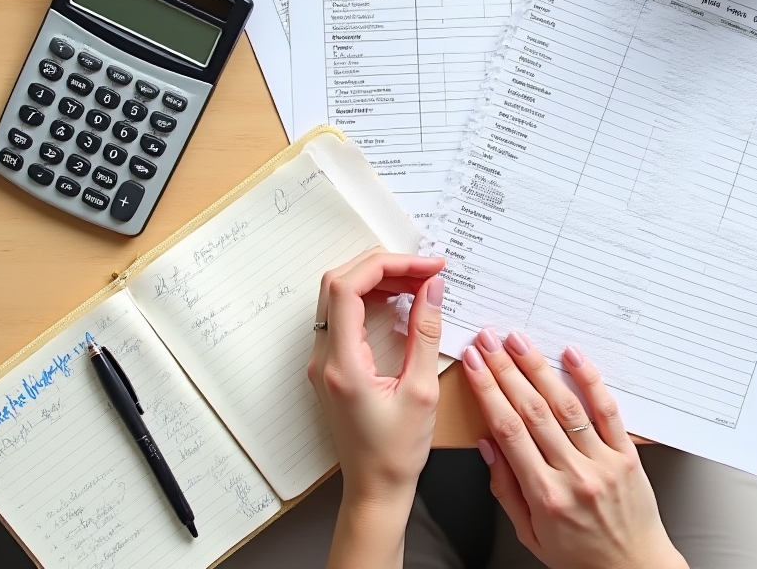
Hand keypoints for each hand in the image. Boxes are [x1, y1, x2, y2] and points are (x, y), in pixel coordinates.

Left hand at [308, 250, 445, 568]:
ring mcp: (323, 359)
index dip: (387, 266)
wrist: (375, 491)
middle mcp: (324, 357)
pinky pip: (343, 313)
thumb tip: (433, 288)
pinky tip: (400, 300)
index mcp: (342, 364)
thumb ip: (426, 333)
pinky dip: (370, 296)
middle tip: (425, 270)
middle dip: (384, 266)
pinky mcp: (332, 363)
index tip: (426, 266)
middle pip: (339, 283)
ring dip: (377, 279)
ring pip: (339, 295)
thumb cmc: (397, 454)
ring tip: (418, 281)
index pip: (348, 288)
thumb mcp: (422, 392)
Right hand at [463, 330, 687, 568]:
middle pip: (532, 411)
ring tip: (518, 340)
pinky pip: (607, 410)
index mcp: (545, 496)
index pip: (508, 430)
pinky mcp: (627, 455)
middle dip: (505, 370)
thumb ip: (506, 488)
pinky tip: (571, 356)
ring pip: (565, 405)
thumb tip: (487, 444)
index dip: (487, 391)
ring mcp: (602, 462)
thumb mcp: (530, 534)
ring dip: (537, 367)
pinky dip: (589, 379)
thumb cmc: (579, 556)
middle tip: (488, 341)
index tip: (474, 364)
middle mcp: (573, 475)